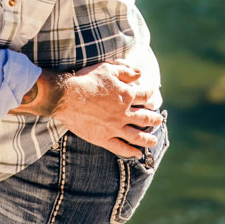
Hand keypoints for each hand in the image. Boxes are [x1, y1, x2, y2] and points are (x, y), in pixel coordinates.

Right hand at [44, 60, 163, 158]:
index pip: (146, 96)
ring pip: (137, 136)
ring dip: (147, 139)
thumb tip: (141, 73)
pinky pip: (120, 148)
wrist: (66, 97)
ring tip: (154, 142)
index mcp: (126, 95)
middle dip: (154, 119)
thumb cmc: (86, 80)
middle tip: (158, 120)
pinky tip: (137, 155)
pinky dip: (130, 152)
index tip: (152, 97)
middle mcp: (124, 113)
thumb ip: (126, 71)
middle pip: (145, 118)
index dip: (150, 95)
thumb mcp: (108, 69)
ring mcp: (114, 127)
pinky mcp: (103, 138)